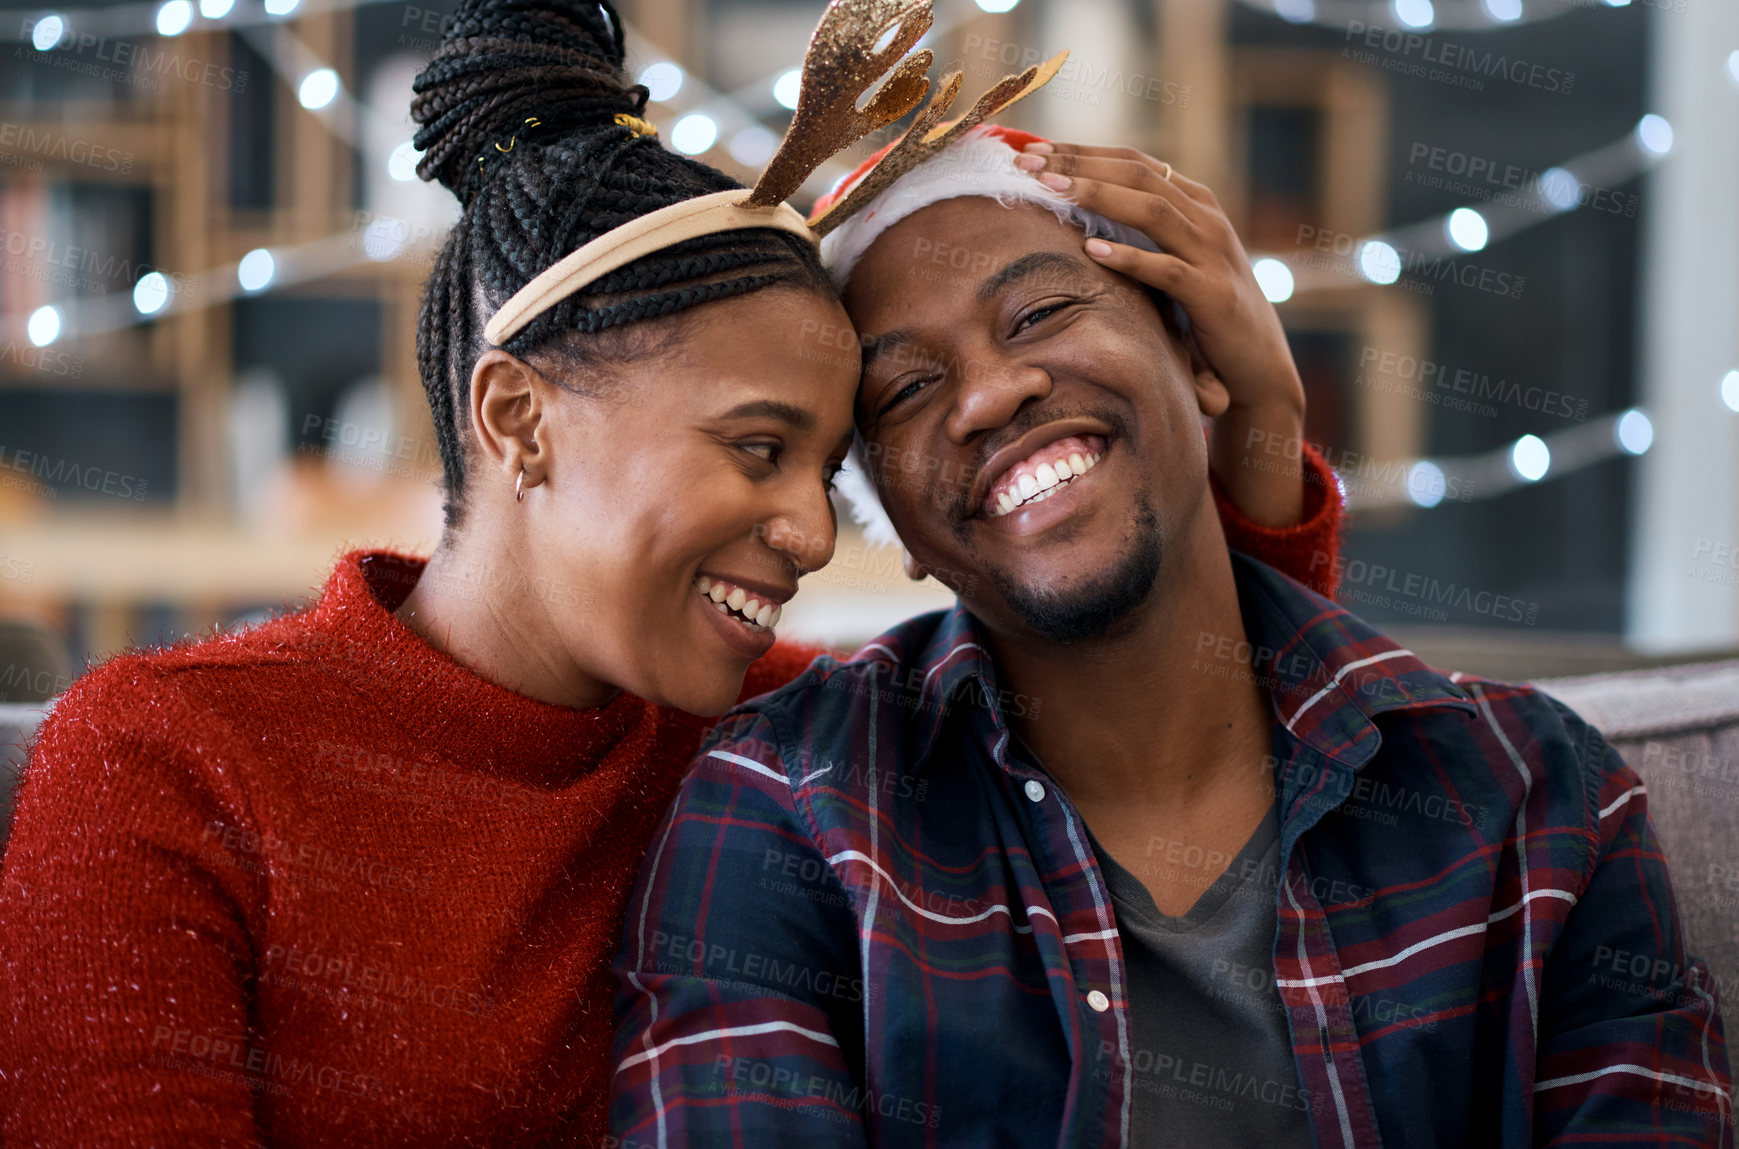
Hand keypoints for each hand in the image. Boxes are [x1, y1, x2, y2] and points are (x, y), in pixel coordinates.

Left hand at [1015, 142, 1307, 524]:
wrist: (1258, 363)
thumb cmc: (1205, 311)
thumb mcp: (1175, 260)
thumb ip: (1140, 234)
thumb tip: (1077, 217)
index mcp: (1195, 203)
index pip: (1133, 163)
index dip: (1083, 152)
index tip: (1033, 150)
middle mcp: (1207, 219)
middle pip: (1138, 176)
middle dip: (1080, 165)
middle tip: (1029, 162)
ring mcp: (1213, 254)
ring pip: (1153, 211)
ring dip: (1098, 196)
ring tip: (1052, 191)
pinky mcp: (1213, 295)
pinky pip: (1167, 271)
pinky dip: (1130, 258)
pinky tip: (1091, 250)